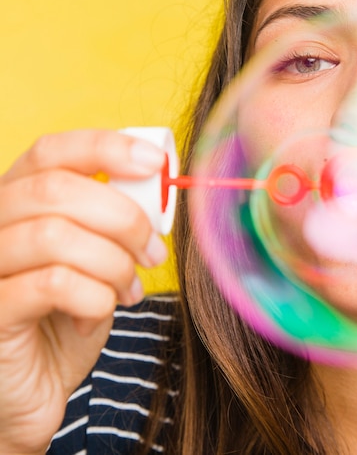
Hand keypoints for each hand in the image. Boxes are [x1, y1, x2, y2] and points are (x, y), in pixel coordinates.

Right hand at [0, 129, 167, 453]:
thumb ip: (115, 218)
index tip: (156, 163)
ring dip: (114, 262)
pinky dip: (95, 296)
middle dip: (123, 217)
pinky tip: (100, 311)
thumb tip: (159, 185)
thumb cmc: (71, 311)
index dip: (106, 147)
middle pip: (57, 190)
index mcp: (19, 200)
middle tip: (153, 251)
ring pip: (55, 235)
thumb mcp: (98, 254)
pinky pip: (52, 284)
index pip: (52, 150)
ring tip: (130, 287)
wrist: (37, 384)